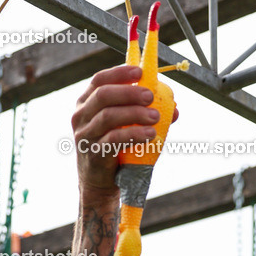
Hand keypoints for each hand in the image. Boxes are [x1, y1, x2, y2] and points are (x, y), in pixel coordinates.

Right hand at [71, 64, 178, 197]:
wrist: (100, 183)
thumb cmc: (115, 149)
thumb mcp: (125, 126)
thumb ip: (145, 113)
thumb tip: (174, 108)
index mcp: (86, 103)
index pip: (99, 80)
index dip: (119, 73)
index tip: (140, 72)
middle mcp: (81, 117)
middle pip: (103, 95)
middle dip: (129, 92)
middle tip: (150, 96)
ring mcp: (85, 136)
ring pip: (108, 116)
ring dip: (135, 114)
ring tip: (155, 117)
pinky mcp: (93, 154)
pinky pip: (113, 140)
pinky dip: (134, 135)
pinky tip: (150, 135)